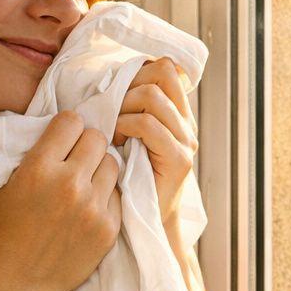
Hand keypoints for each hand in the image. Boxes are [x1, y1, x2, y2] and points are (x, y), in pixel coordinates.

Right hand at [0, 111, 121, 290]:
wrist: (20, 284)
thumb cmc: (2, 233)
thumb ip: (15, 152)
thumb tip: (33, 125)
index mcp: (39, 168)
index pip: (71, 121)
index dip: (67, 126)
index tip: (63, 136)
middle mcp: (70, 184)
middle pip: (97, 138)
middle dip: (86, 143)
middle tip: (77, 156)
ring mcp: (93, 207)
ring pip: (112, 163)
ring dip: (100, 167)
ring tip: (85, 180)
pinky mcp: (109, 228)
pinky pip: (118, 194)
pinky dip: (106, 195)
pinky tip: (89, 205)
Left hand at [113, 57, 197, 243]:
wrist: (140, 223)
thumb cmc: (123, 179)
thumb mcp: (124, 134)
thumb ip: (125, 107)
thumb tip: (104, 80)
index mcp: (176, 113)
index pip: (166, 67)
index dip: (139, 70)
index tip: (118, 92)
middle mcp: (186, 123)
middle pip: (162, 72)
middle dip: (128, 85)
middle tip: (112, 111)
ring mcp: (186, 140)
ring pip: (152, 95)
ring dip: (123, 107)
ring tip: (113, 129)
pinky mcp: (179, 159)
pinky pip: (149, 124)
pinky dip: (125, 125)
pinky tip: (116, 142)